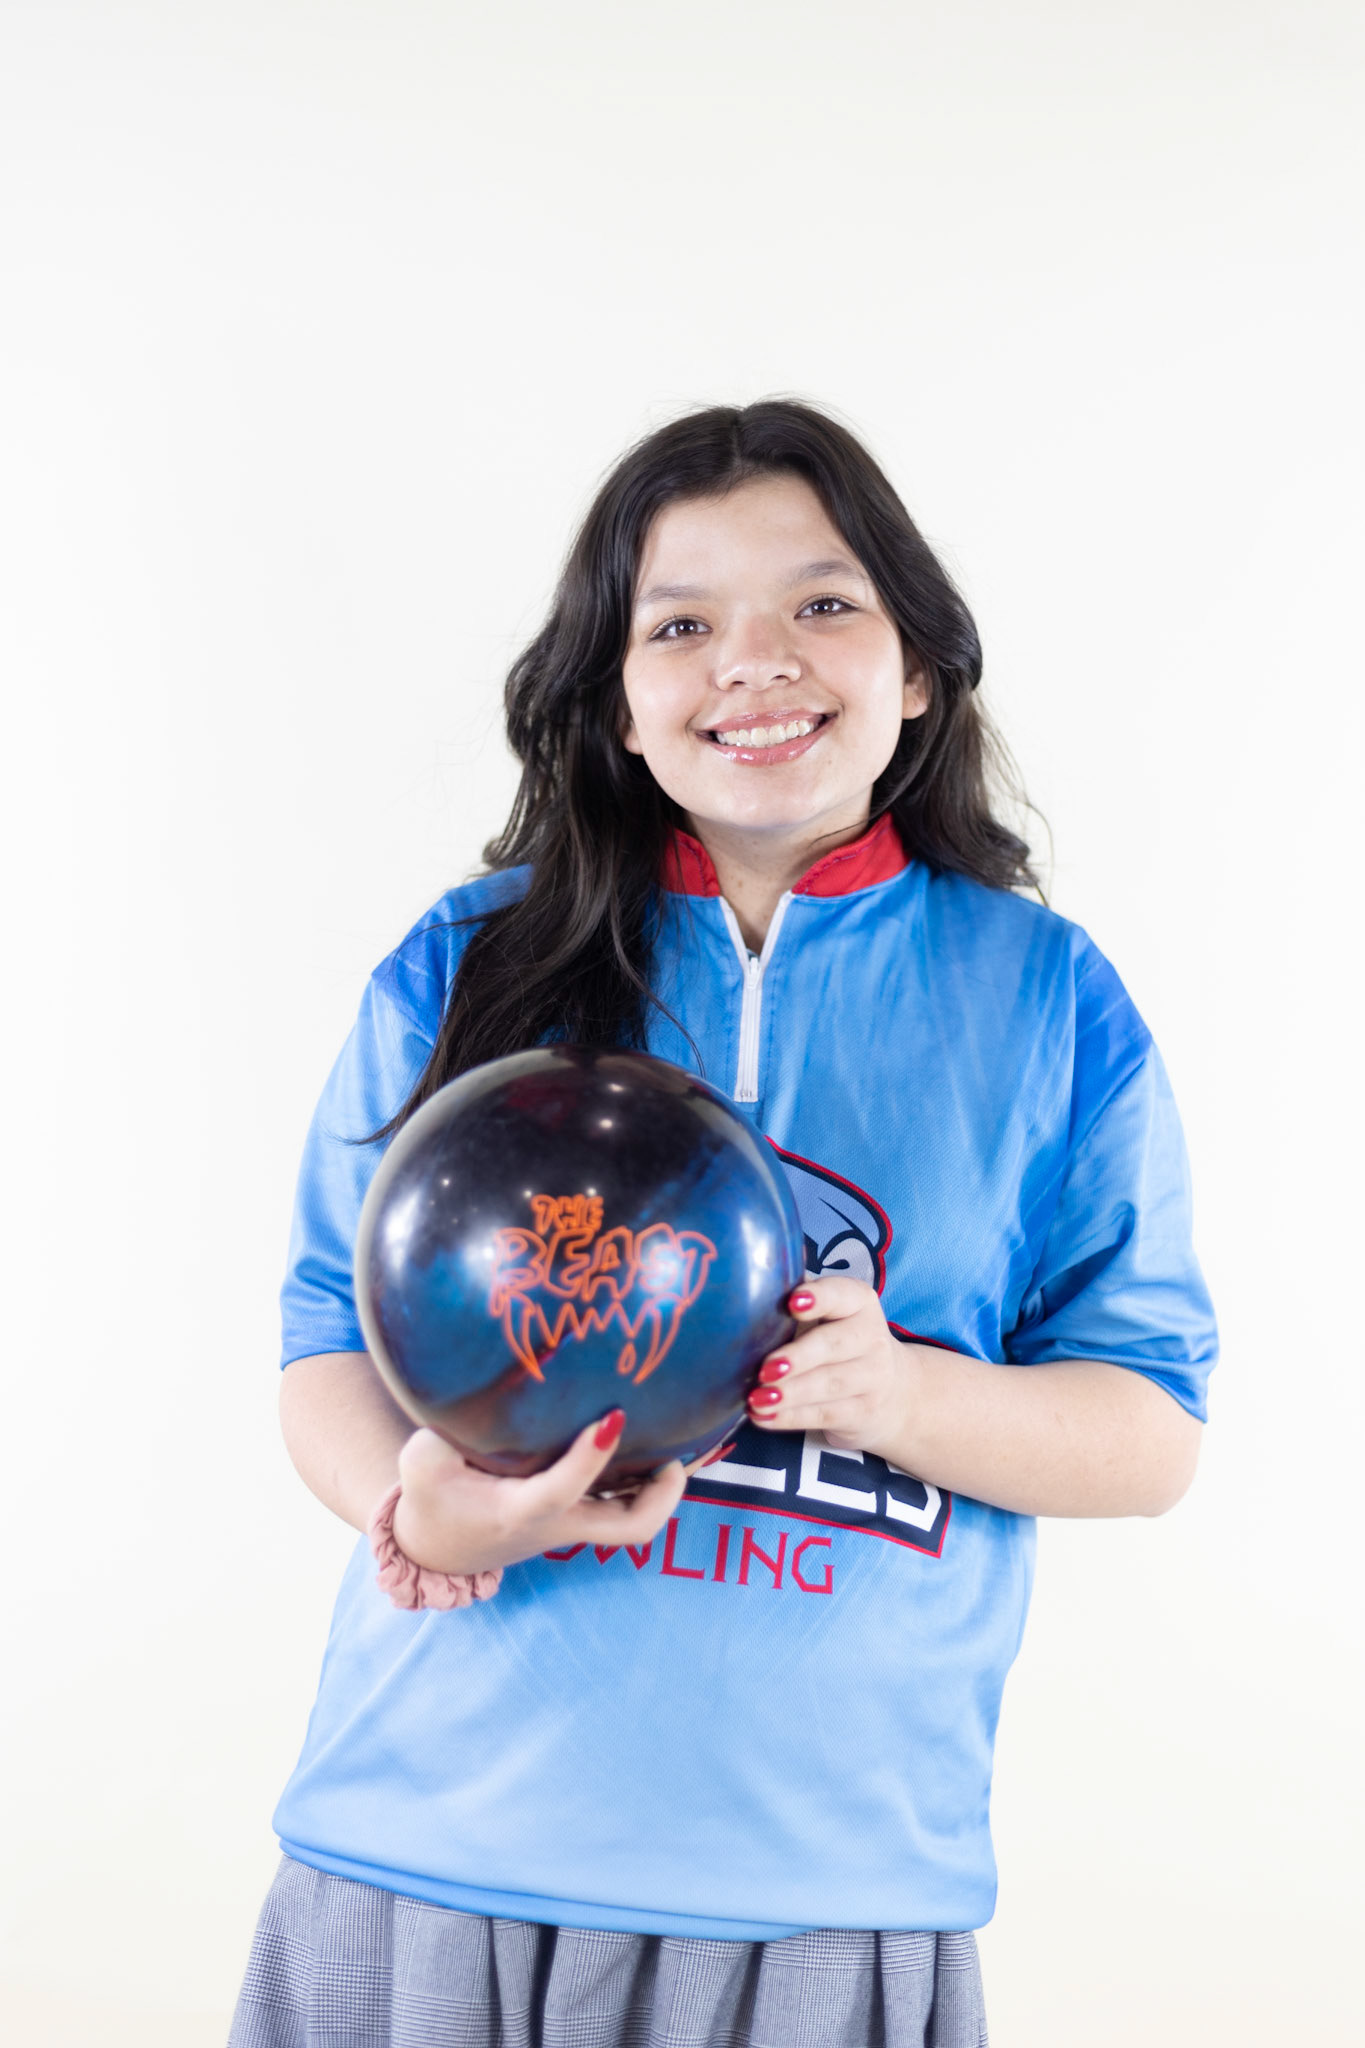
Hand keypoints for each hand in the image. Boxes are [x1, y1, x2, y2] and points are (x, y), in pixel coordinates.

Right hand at [391, 1410, 695, 1575]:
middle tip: (676, 1450)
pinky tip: (664, 1438)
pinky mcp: (578, 1516)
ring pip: (635, 1521)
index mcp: (519, 1511)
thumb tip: (475, 1394)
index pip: (562, 1490)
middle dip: (664, 1495)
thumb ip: (436, 1437)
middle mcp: (558, 1524)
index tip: (614, 1417)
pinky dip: (647, 1479)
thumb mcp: (419, 1464)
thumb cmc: (432, 1500)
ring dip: (664, 1487)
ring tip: (688, 1437)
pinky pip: (624, 1502)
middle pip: (630, 1529)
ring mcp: (573, 1525)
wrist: (437, 1548)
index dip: (590, 1457)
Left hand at [746, 1278, 917, 1454]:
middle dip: (798, 1357)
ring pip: (829, 1384)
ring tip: (757, 1399)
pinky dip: (790, 1417)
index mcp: (859, 1302)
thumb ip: (796, 1306)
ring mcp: (873, 1377)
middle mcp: (872, 1337)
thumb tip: (743, 1301)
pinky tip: (763, 1417)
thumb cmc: (838, 1341)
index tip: (791, 1303)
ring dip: (790, 1393)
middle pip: (834, 1345)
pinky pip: (824, 1415)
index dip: (819, 1298)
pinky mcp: (864, 1411)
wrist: (891, 1391)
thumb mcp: (829, 1317)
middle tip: (766, 1369)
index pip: (842, 1294)